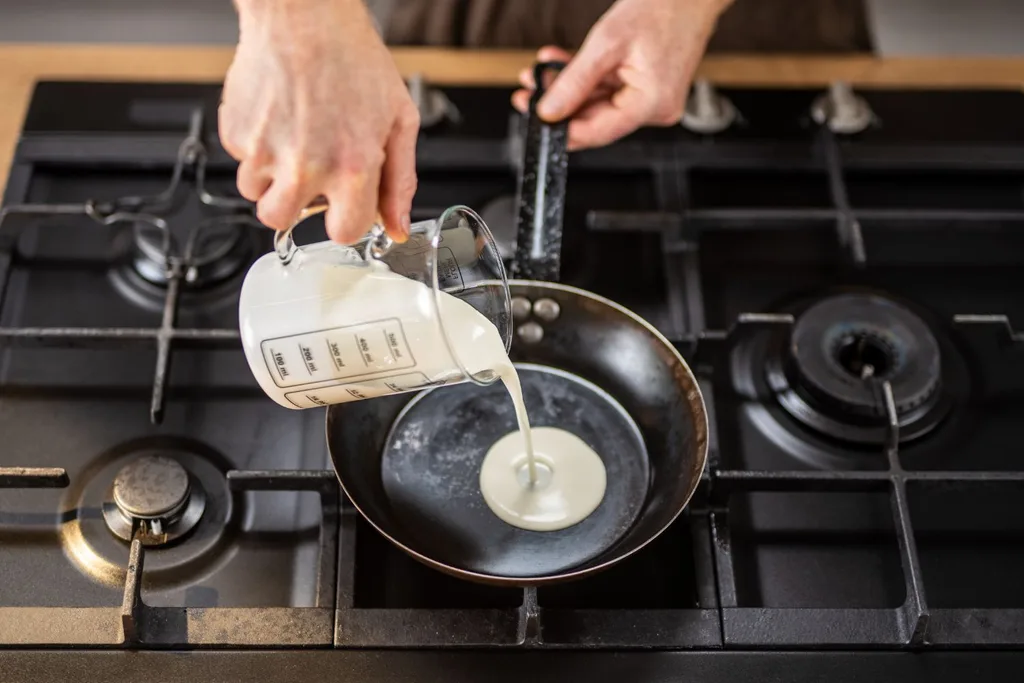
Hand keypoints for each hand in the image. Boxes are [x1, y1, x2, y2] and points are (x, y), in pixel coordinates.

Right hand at [220, 0, 418, 243]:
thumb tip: (396, 225)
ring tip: (294, 139)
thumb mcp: (399, 120)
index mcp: (351, 167)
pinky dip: (256, 148)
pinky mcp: (236, 134)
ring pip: (256, 196)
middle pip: (283, 221)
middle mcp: (305, 166)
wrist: (304, 17)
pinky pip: (241, 162)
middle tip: (310, 170)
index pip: (342, 233)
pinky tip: (278, 119)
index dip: (343, 218)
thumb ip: (399, 181)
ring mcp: (265, 152)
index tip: (342, 205)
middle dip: (297, 203)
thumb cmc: (353, 59)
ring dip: (272, 178)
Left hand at [512, 0, 732, 150]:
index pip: (599, 132)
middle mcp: (656, 109)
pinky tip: (562, 66)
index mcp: (652, 104)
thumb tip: (550, 111)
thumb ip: (574, 82)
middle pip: (596, 120)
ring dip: (569, 90)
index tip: (536, 121)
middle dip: (561, 106)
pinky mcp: (647, 89)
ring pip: (598, 105)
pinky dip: (586, 80)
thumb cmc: (663, 8)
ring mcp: (652, 100)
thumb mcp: (606, 44)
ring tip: (541, 73)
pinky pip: (609, 92)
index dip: (564, 130)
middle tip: (528, 94)